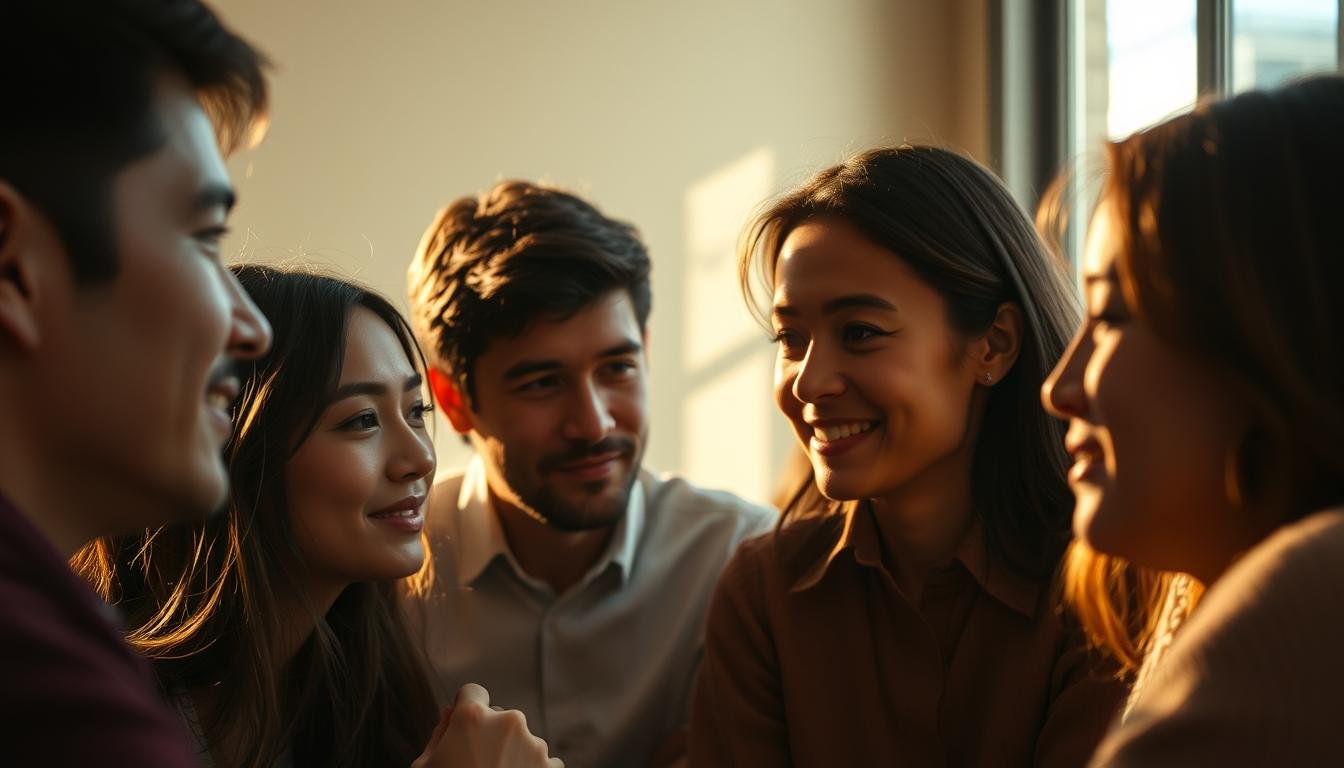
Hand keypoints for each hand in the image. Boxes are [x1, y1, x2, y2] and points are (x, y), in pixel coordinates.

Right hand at [412, 684, 561, 767]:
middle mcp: (508, 722)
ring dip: (511, 754)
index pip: (472, 692)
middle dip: (489, 734)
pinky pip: (541, 760)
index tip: (463, 726)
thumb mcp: (426, 767)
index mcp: (473, 718)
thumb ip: (438, 735)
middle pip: (499, 716)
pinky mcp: (550, 767)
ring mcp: (534, 744)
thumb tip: (449, 715)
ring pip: (520, 739)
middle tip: (476, 763)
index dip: (465, 709)